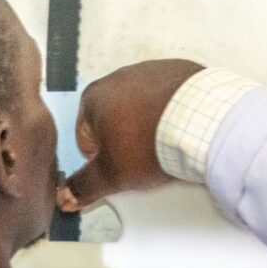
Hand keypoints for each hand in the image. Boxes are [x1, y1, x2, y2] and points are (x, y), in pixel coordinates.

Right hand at [57, 60, 204, 211]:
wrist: (199, 122)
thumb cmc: (149, 143)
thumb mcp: (111, 175)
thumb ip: (84, 186)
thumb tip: (67, 196)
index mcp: (93, 97)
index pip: (86, 137)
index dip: (102, 159)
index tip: (119, 166)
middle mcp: (118, 77)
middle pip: (114, 120)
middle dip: (125, 140)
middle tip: (143, 158)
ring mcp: (151, 71)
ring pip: (143, 108)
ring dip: (149, 126)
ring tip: (164, 144)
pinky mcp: (180, 72)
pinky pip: (170, 98)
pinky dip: (172, 112)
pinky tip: (180, 128)